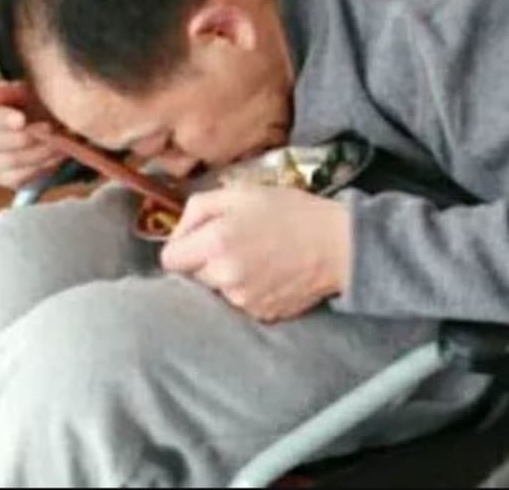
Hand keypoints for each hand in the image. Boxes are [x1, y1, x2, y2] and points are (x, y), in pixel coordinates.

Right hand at [0, 80, 65, 188]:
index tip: (22, 119)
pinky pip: (17, 177)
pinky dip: (40, 166)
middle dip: (18, 138)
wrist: (37, 123)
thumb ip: (7, 91)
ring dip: (35, 153)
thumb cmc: (25, 103)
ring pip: (4, 162)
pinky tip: (56, 154)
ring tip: (57, 142)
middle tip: (47, 130)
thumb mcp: (21, 91)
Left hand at [160, 184, 350, 322]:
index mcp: (214, 244)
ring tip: (253, 258)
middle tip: (231, 244)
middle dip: (203, 261)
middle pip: (191, 276)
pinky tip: (267, 274)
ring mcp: (242, 301)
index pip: (169, 260)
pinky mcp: (260, 315)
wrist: (338, 244)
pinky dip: (246, 290)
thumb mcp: (238, 193)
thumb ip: (197, 209)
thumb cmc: (288, 211)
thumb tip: (176, 235)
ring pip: (215, 291)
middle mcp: (223, 278)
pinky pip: (238, 302)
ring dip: (225, 277)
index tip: (197, 240)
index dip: (181, 247)